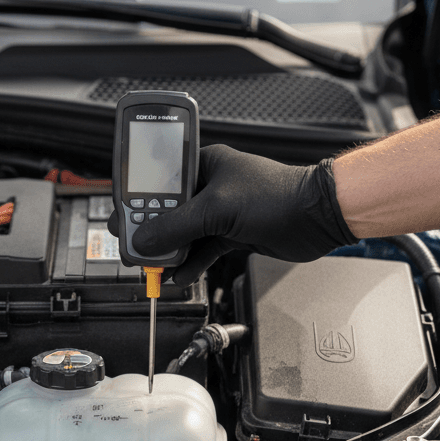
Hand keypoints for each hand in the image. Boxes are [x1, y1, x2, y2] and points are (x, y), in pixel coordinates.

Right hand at [108, 144, 355, 285]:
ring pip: (183, 234)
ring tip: (155, 267)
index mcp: (202, 165)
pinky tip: (179, 275)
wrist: (318, 217)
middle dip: (151, 233)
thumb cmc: (278, 195)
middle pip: (166, 212)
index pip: (157, 180)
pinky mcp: (232, 233)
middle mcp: (209, 186)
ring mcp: (220, 212)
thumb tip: (145, 241)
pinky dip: (190, 264)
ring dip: (169, 252)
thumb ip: (177, 227)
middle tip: (135, 250)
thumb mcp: (217, 210)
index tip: (121, 220)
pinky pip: (202, 250)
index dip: (135, 200)